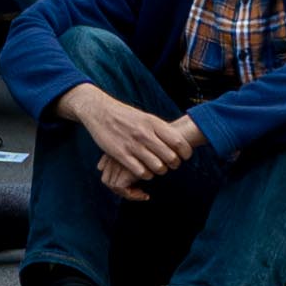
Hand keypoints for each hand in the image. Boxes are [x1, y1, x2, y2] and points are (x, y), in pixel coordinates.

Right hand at [64, 83, 196, 194]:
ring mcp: (132, 144)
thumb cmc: (125, 115)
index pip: (179, 142)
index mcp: (153, 122)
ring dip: (160, 171)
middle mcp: (145, 133)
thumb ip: (160, 128)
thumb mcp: (145, 116)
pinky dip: (146, 175)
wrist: (99, 110)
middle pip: (170, 157)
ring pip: (157, 167)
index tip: (185, 156)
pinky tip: (145, 171)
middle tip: (172, 165)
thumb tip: (178, 141)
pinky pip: (141, 172)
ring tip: (158, 169)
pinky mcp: (120, 154)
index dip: (186, 152)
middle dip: (174, 164)